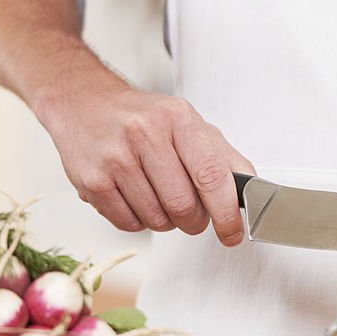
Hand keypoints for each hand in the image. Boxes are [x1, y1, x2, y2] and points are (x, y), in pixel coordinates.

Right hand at [38, 88, 255, 245]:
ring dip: (166, 220)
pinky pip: (128, 224)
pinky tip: (134, 196)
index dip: (227, 213)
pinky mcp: (91, 181)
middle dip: (195, 221)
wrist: (82, 101)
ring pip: (157, 220)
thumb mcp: (189, 123)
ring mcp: (115, 158)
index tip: (233, 233)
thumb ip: (224, 157)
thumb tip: (254, 191)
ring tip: (158, 195)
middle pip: (184, 206)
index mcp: (178, 119)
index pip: (212, 176)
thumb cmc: (143, 117)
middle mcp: (145, 134)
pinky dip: (139, 220)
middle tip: (192, 214)